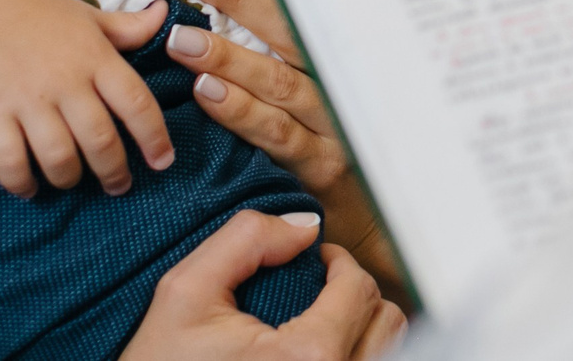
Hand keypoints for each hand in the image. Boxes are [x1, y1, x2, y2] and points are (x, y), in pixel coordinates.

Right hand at [0, 0, 174, 196]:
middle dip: (114, 172)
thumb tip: (164, 15)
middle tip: (119, 185)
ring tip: (73, 181)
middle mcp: (65, 81)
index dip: (155, 137)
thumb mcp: (88, 16)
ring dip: (70, 179)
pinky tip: (29, 187)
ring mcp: (26, 99)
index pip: (136, 103)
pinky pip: (10, 162)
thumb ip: (127, 27)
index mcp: (94, 57)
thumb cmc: (36, 11)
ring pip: (58, 157)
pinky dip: (22, 183)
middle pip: (100, 140)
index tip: (163, 161)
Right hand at [122, 211, 404, 360]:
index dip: (338, 262)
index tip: (316, 260)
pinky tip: (317, 350)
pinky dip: (353, 355)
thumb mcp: (185, 292)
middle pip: (385, 322)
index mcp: (305, 357)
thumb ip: (247, 239)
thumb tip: (305, 225)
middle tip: (322, 287)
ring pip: (387, 353)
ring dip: (361, 329)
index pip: (358, 289)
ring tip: (323, 318)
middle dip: (355, 294)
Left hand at [170, 0, 405, 291]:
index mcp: (374, 28)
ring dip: (230, 58)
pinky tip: (206, 93)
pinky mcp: (325, 163)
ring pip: (282, 81)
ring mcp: (342, 116)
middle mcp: (360, 67)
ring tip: (182, 39)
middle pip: (300, 23)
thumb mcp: (392, 38)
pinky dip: (242, 114)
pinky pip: (278, 135)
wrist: (417, 194)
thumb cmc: (394, 102)